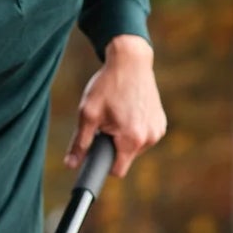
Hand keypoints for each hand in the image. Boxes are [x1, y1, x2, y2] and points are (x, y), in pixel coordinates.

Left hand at [67, 34, 166, 179]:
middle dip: (112, 147)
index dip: (102, 165)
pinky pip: (143, 137)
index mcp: (132, 139)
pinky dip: (134, 130)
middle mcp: (150, 138)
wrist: (130, 61)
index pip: (116, 171)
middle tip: (105, 125)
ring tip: (117, 116)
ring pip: (134, 149)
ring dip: (123, 139)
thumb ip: (80, 143)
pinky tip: (128, 112)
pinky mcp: (161, 122)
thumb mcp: (88, 114)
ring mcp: (158, 130)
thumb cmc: (108, 86)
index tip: (95, 155)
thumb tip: (71, 164)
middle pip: (124, 159)